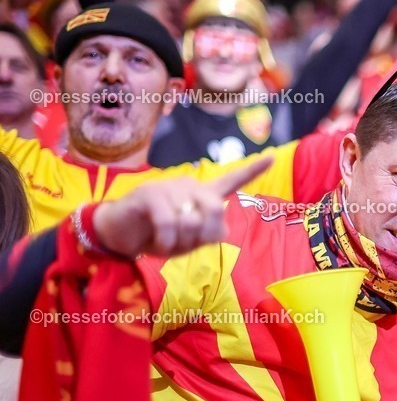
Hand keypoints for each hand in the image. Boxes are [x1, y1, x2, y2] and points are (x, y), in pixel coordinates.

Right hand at [93, 157, 272, 257]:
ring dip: (178, 243)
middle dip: (202, 234)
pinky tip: (158, 243)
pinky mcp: (149, 194)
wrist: (120, 234)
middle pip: (215, 209)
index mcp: (202, 196)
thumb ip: (207, 237)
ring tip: (165, 242)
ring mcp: (170, 187)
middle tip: (185, 243)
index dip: (252, 171)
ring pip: (190, 221)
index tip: (273, 157)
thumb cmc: (157, 236)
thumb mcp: (187, 243)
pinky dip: (165, 242)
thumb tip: (221, 232)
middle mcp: (190, 186)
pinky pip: (169, 224)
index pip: (232, 181)